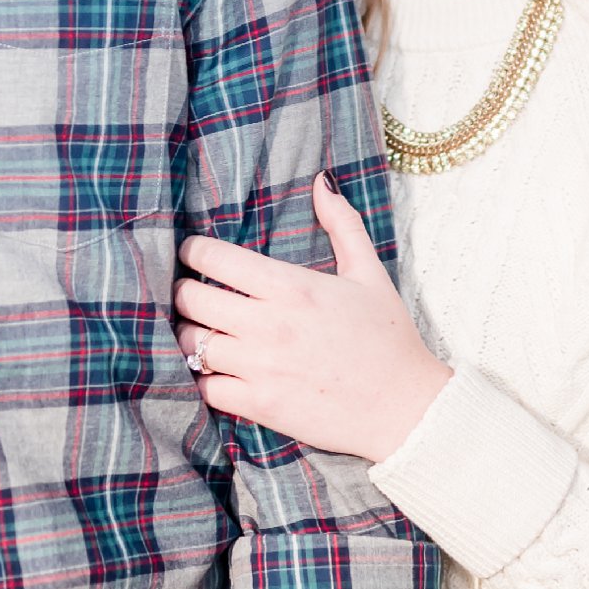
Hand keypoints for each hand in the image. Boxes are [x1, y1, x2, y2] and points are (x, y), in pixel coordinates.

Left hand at [177, 178, 450, 463]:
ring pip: (190, 344)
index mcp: (292, 287)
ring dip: (189, 335)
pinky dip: (203, 378)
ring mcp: (260, 367)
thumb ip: (343, 224)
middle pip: (191, 299)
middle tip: (190, 293)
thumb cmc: (388, 338)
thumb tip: (322, 182)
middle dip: (183, 292)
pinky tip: (216, 371)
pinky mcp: (260, 404)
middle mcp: (269, 324)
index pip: (214, 258)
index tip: (193, 253)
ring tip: (200, 331)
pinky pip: (205, 388)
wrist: (405, 407)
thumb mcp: (370, 273)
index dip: (193, 252)